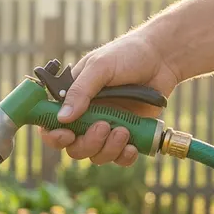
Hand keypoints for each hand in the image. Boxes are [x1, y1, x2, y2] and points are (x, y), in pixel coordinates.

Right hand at [40, 30, 180, 166]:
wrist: (162, 57)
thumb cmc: (128, 54)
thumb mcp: (100, 66)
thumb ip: (81, 91)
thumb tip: (62, 118)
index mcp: (72, 99)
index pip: (51, 125)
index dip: (54, 135)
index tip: (66, 134)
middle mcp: (86, 117)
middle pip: (74, 147)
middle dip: (87, 143)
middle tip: (103, 126)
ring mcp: (107, 128)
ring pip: (96, 156)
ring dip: (108, 149)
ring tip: (124, 130)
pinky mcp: (128, 136)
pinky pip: (119, 158)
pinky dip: (124, 157)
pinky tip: (132, 146)